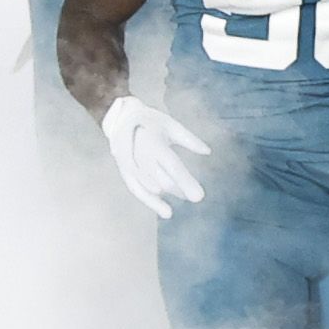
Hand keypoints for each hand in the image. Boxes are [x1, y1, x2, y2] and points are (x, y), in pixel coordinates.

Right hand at [103, 95, 210, 218]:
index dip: (186, 182)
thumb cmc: (151, 120)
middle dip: (181, 189)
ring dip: (170, 194)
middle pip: (163, 179)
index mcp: (154, 141)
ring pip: (151, 188)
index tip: (200, 196)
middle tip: (198, 196)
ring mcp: (131, 165)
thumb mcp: (171, 124)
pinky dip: (151, 202)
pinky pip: (137, 191)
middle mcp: (141, 155)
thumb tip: (207, 151)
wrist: (121, 117)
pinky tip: (166, 211)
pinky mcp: (125, 172)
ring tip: (185, 197)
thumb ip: (189, 140)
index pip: (172, 165)